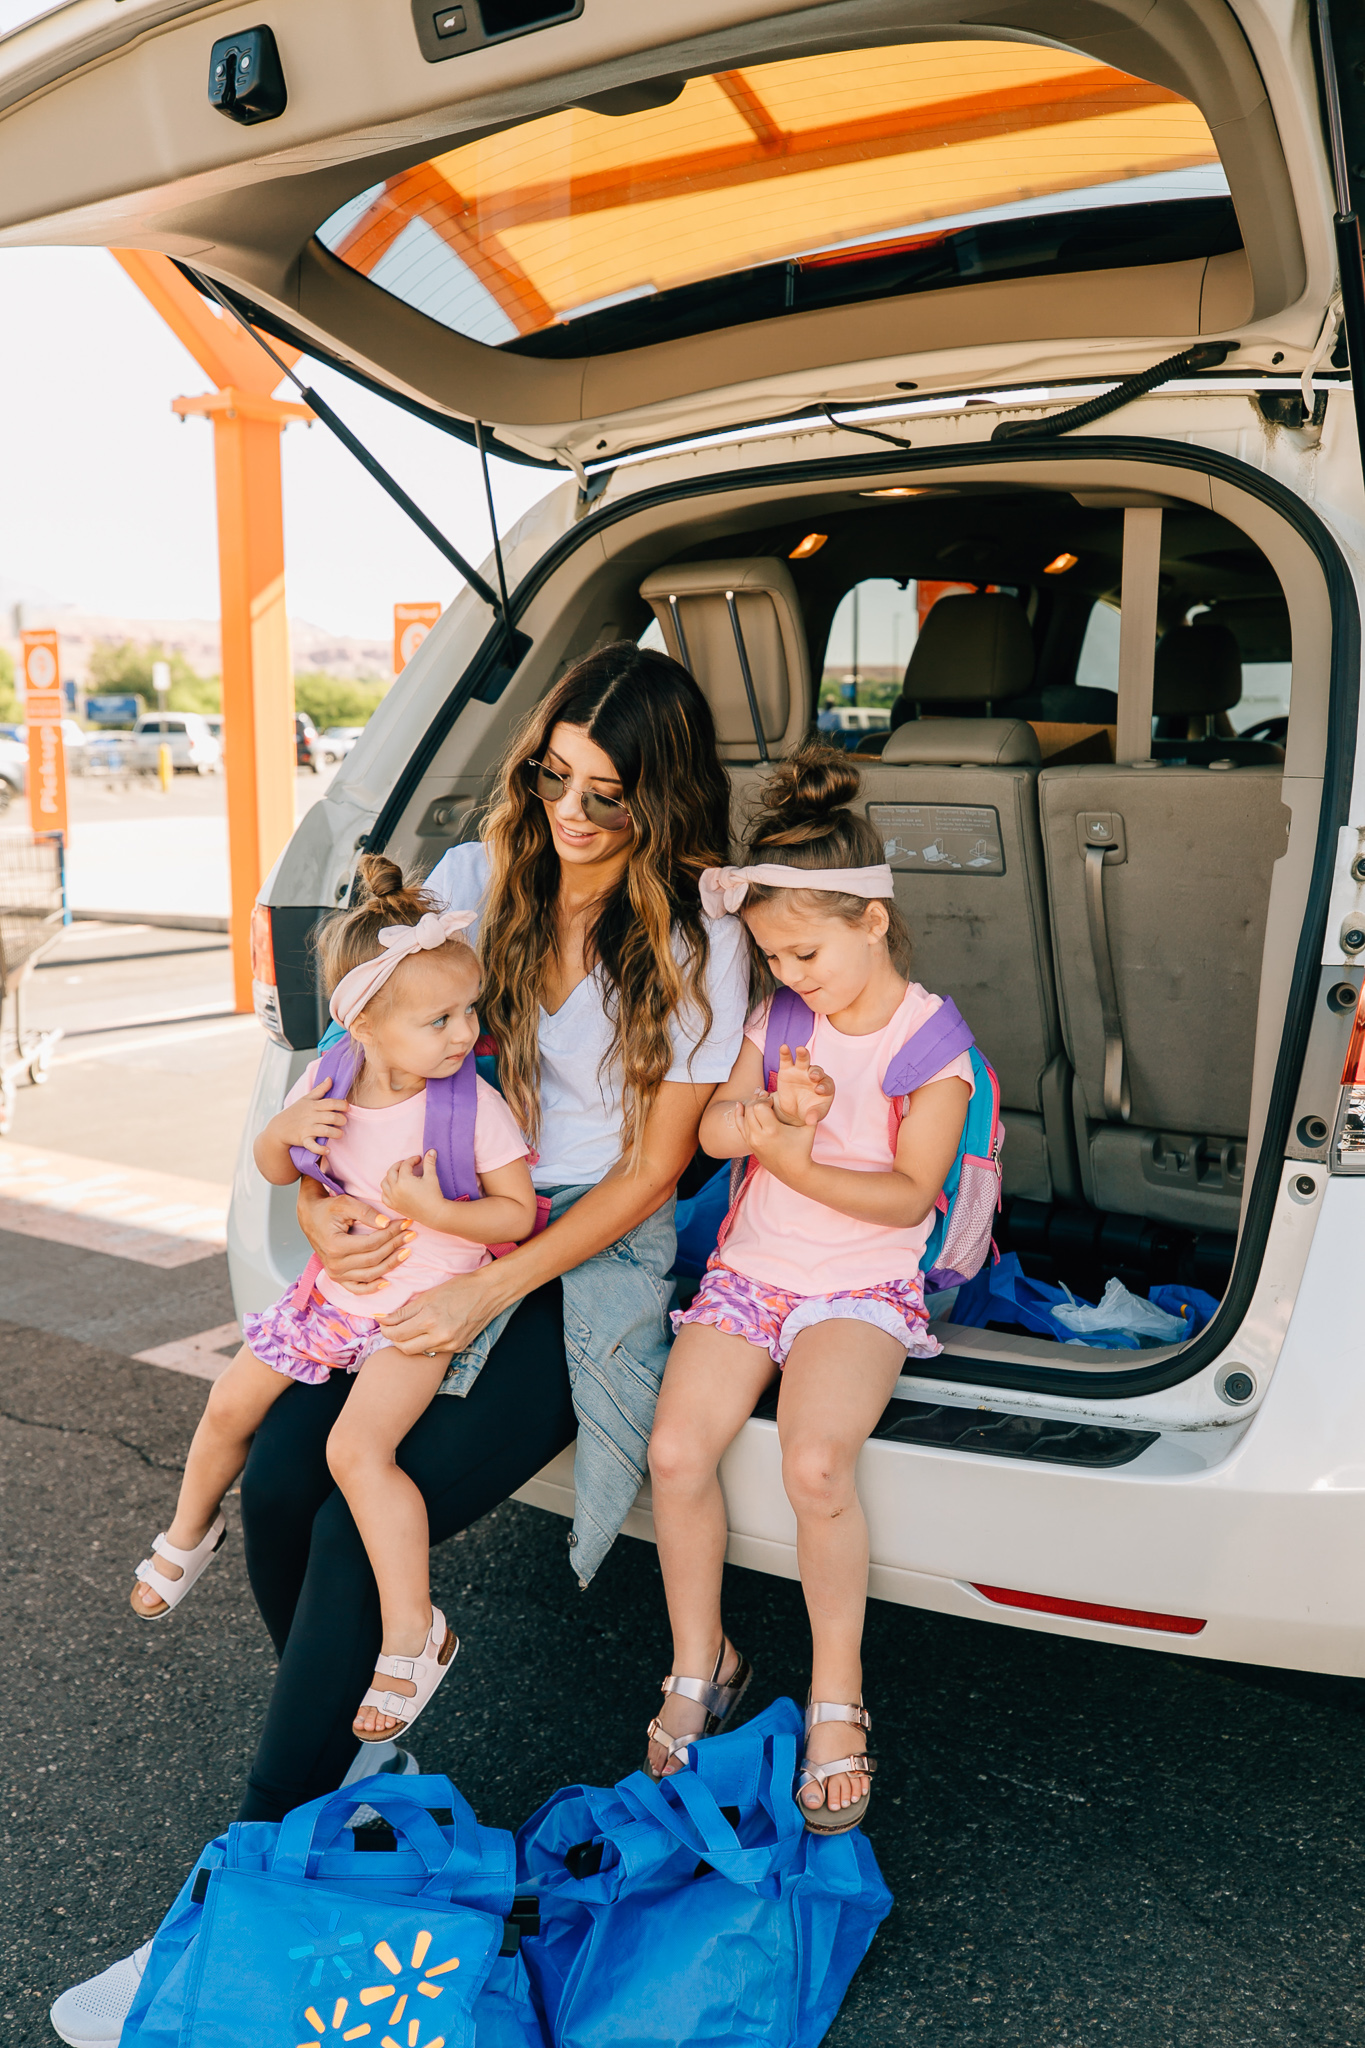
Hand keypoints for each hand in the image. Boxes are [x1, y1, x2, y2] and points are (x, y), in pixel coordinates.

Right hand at [268, 1077, 348, 1157]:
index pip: (331, 1103)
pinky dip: (321, 1149)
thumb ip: (320, 1089)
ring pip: (326, 1131)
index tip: (347, 1107)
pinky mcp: (303, 1140)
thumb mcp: (306, 1098)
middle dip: (341, 1120)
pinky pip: (313, 1146)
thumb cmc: (295, 1111)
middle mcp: (311, 1116)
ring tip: (339, 1133)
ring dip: (336, 1133)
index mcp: (313, 1105)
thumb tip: (330, 1078)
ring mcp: (307, 1129)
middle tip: (342, 1121)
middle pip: (331, 1117)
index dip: (342, 1104)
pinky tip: (328, 1150)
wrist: (278, 1127)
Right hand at [297, 1176, 410, 1294]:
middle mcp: (334, 1264)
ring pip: (370, 1274)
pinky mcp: (338, 1278)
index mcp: (335, 1246)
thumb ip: (366, 1212)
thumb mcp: (345, 1203)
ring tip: (406, 1251)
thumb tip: (386, 1223)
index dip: (391, 1234)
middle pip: (374, 1259)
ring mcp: (335, 1274)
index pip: (372, 1243)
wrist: (310, 1218)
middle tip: (410, 1234)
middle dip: (395, 1246)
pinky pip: (357, 1288)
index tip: (405, 1223)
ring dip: (391, 1264)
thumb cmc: (328, 1209)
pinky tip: (387, 1282)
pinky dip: (372, 1288)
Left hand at [377, 1266, 508, 1354]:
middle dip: (393, 1338)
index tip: (382, 1320)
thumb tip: (384, 1319)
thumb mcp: (429, 1295)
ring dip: (409, 1342)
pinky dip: (425, 1343)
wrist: (489, 1292)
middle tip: (390, 1327)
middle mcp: (439, 1335)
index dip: (384, 1327)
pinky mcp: (457, 1348)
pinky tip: (426, 1332)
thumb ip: (405, 1310)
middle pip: (403, 1348)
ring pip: (417, 1351)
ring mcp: (449, 1344)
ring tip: (408, 1328)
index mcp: (429, 1319)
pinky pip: (433, 1351)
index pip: (396, 1333)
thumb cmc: (460, 1287)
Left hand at [380, 1151, 448, 1226]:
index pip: (405, 1165)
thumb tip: (431, 1150)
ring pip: (384, 1183)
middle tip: (408, 1164)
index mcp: (404, 1180)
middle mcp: (395, 1189)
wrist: (435, 1214)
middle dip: (399, 1165)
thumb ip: (430, 1162)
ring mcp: (393, 1198)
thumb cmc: (434, 1195)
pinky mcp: (394, 1206)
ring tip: (399, 1174)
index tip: (419, 1159)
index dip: (412, 1160)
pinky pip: (384, 1196)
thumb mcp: (432, 1177)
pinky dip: (387, 1190)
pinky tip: (394, 1188)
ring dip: (390, 1176)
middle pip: (391, 1171)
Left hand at [733, 1095, 816, 1188]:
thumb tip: (815, 1096)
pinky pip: (740, 1127)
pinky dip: (739, 1115)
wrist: (794, 1172)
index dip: (766, 1100)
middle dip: (757, 1100)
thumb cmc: (803, 1149)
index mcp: (772, 1131)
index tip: (773, 1101)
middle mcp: (758, 1137)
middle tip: (765, 1095)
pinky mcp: (750, 1146)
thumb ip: (812, 1112)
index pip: (759, 1107)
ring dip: (749, 1105)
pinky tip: (740, 1105)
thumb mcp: (809, 1129)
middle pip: (750, 1109)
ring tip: (757, 1097)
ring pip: (743, 1117)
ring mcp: (752, 1142)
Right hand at [770, 1044, 834, 1128]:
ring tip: (800, 1050)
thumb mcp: (812, 1115)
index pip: (827, 1085)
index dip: (824, 1087)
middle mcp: (815, 1076)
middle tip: (813, 1076)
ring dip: (803, 1055)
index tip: (818, 1091)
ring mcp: (801, 1071)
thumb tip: (810, 1121)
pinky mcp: (787, 1069)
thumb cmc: (808, 1111)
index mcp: (825, 1087)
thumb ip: (813, 1116)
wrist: (793, 1110)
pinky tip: (783, 1047)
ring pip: (804, 1061)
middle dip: (815, 1072)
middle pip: (817, 1070)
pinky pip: (787, 1059)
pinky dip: (786, 1053)